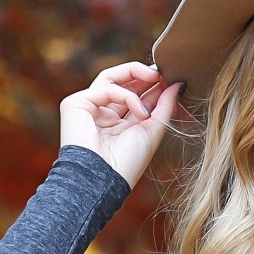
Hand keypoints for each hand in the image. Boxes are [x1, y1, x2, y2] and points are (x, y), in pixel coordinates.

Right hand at [59, 60, 178, 189]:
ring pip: (111, 77)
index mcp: (117, 123)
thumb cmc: (127, 163)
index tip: (173, 80)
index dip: (153, 86)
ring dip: (137, 74)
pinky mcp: (75, 104)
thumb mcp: (153, 131)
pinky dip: (127, 96)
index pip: (135, 95)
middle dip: (145, 75)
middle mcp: (102, 114)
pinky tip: (141, 112)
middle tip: (165, 73)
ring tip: (157, 78)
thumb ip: (165, 107)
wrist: (104, 180)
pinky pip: (106, 89)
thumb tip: (178, 85)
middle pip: (122, 82)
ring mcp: (87, 108)